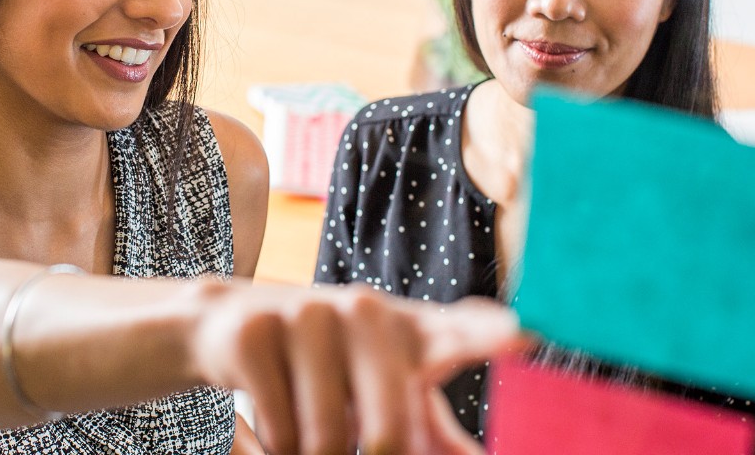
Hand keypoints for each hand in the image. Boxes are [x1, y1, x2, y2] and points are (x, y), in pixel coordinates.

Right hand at [190, 284, 519, 454]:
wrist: (231, 325)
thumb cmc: (332, 367)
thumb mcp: (385, 389)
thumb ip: (433, 431)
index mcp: (411, 330)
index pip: (460, 330)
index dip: (489, 334)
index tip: (523, 335)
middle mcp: (367, 312)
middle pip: (388, 438)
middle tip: (351, 445)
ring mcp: (310, 316)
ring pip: (325, 443)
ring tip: (304, 428)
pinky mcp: (257, 332)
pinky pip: (278, 431)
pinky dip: (273, 448)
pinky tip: (271, 416)